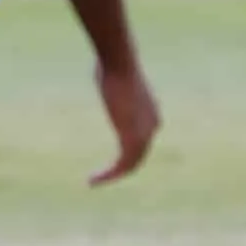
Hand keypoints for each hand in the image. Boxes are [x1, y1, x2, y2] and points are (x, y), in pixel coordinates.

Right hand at [91, 61, 159, 185]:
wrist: (120, 65)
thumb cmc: (114, 66)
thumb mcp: (116, 78)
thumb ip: (114, 83)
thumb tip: (107, 69)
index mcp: (152, 114)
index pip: (144, 142)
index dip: (128, 155)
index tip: (110, 162)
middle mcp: (153, 126)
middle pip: (139, 156)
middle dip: (120, 169)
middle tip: (99, 177)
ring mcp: (145, 134)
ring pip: (131, 164)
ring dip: (111, 175)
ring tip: (92, 181)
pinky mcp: (132, 139)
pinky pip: (122, 165)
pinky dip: (108, 175)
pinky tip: (92, 180)